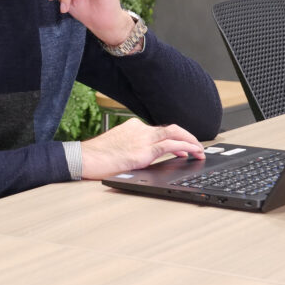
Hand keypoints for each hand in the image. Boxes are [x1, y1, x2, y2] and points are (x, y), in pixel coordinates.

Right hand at [80, 118, 205, 179]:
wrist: (84, 158)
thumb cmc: (96, 157)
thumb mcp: (117, 147)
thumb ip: (132, 148)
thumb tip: (144, 157)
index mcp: (133, 127)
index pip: (159, 130)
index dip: (175, 138)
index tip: (182, 146)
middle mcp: (139, 129)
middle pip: (171, 128)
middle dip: (187, 136)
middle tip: (198, 146)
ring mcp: (142, 138)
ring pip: (174, 134)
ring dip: (191, 142)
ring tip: (200, 151)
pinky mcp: (143, 151)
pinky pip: (170, 145)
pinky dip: (185, 147)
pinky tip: (192, 152)